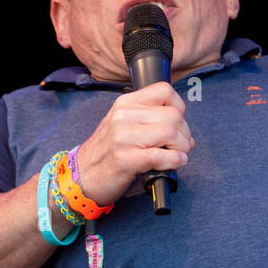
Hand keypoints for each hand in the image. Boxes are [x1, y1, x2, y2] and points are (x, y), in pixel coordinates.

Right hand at [75, 81, 194, 206]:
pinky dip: (176, 161)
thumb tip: (183, 129)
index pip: (164, 91)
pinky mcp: (126, 160)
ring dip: (182, 147)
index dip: (179, 107)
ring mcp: (123, 137)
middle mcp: (123, 116)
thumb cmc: (108, 152)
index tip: (178, 123)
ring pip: (170, 132)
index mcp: (125, 104)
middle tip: (180, 145)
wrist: (83, 176)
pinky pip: (162, 156)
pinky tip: (175, 163)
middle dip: (184, 133)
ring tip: (177, 155)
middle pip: (173, 115)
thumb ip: (149, 120)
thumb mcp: (122, 125)